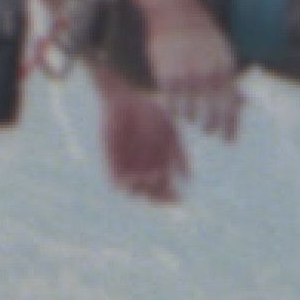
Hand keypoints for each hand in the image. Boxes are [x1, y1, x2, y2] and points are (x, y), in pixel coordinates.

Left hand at [99, 83, 189, 202]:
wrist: (124, 101)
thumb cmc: (151, 113)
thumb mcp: (169, 132)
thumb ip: (179, 154)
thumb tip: (188, 178)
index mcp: (160, 165)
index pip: (166, 191)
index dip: (172, 197)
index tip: (178, 197)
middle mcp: (143, 170)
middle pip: (151, 195)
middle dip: (159, 198)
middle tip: (165, 192)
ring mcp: (127, 167)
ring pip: (135, 190)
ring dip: (143, 189)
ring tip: (152, 178)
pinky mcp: (111, 163)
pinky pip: (116, 181)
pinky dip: (126, 184)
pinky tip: (135, 178)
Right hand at [144, 10, 243, 143]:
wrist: (176, 12)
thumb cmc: (203, 36)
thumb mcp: (222, 53)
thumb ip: (230, 80)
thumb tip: (244, 104)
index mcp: (225, 67)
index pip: (230, 104)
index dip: (230, 125)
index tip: (228, 140)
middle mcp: (207, 73)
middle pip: (211, 112)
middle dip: (211, 125)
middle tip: (209, 129)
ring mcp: (187, 75)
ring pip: (190, 111)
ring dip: (191, 117)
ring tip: (191, 116)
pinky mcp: (167, 75)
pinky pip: (172, 103)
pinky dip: (174, 110)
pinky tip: (176, 109)